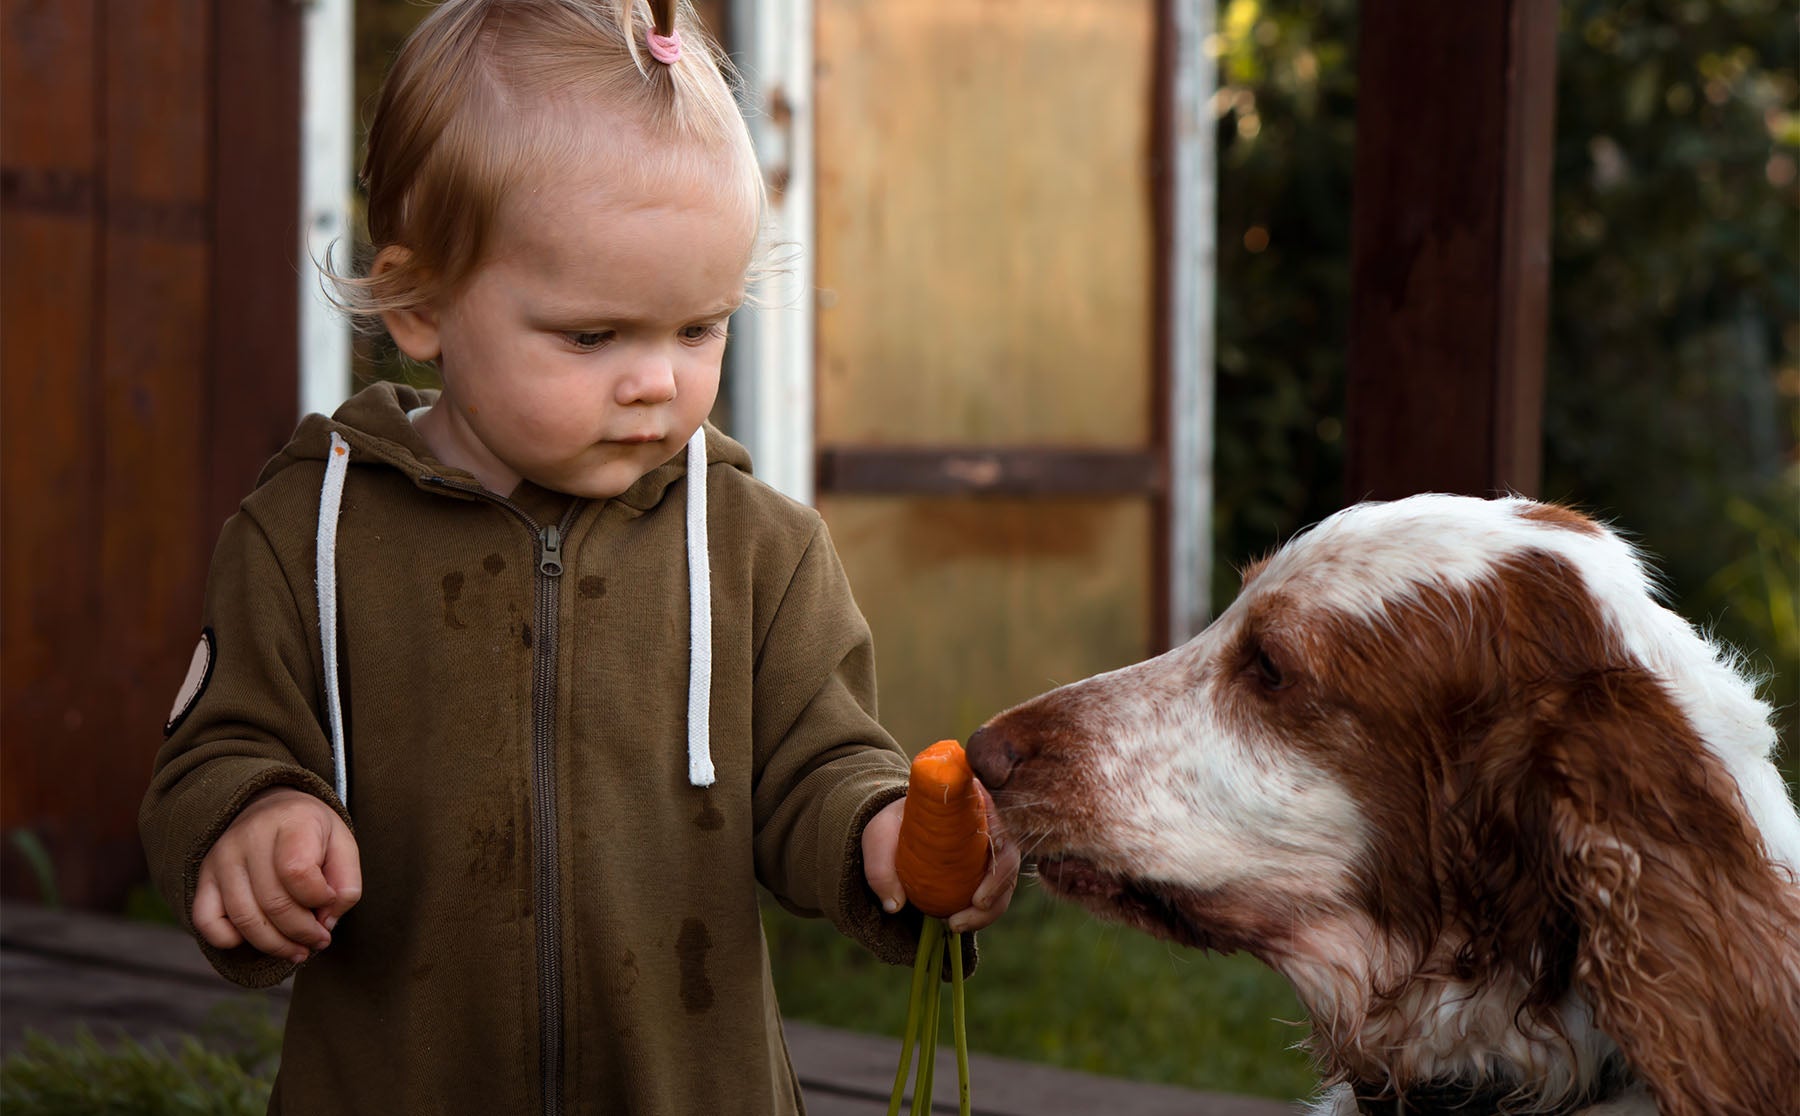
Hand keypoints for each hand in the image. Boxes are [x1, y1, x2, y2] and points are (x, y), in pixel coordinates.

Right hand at [192, 786, 361, 964]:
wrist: (270, 807)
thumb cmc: (312, 832)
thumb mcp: (344, 845)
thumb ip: (346, 883)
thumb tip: (326, 922)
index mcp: (291, 821)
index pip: (297, 872)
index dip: (319, 898)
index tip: (330, 901)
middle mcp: (249, 837)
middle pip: (273, 903)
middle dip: (302, 933)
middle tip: (319, 941)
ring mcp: (221, 858)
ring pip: (244, 918)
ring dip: (275, 945)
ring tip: (297, 950)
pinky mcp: (204, 878)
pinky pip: (206, 921)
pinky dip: (230, 940)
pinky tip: (256, 938)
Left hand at [863, 782, 1020, 932]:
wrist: (894, 828)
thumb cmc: (892, 825)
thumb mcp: (879, 837)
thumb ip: (880, 868)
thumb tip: (894, 906)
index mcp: (972, 804)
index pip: (1002, 824)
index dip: (1000, 855)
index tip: (980, 888)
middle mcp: (989, 826)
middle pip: (1009, 857)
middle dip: (997, 889)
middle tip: (970, 911)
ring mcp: (990, 850)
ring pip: (1005, 881)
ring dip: (989, 910)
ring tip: (956, 925)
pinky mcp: (985, 871)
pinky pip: (995, 894)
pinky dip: (982, 913)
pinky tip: (958, 923)